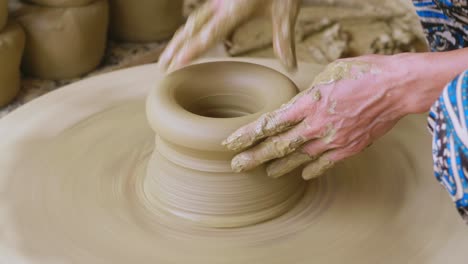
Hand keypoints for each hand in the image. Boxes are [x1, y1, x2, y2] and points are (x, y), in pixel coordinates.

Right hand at [159, 0, 300, 71]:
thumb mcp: (285, 12)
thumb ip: (283, 39)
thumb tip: (290, 67)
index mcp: (235, 8)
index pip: (209, 35)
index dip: (191, 51)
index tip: (176, 65)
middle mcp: (222, 4)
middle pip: (192, 28)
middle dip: (175, 48)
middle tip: (162, 67)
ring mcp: (219, 0)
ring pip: (193, 20)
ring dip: (179, 39)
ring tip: (167, 56)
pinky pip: (201, 15)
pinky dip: (190, 29)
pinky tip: (187, 36)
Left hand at [223, 55, 413, 179]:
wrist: (397, 87)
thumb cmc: (363, 73)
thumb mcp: (328, 74)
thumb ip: (309, 95)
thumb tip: (297, 106)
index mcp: (308, 103)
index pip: (269, 123)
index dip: (247, 135)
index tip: (231, 143)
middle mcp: (316, 125)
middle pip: (278, 146)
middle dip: (254, 157)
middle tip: (237, 166)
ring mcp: (332, 140)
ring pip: (298, 158)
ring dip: (278, 167)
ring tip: (264, 173)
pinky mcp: (348, 149)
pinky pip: (324, 163)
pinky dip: (311, 169)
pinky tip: (301, 174)